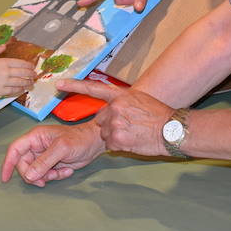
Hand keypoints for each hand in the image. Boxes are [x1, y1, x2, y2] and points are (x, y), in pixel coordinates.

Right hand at [0, 45, 35, 96]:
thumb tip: (4, 46)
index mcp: (3, 62)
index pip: (21, 63)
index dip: (29, 65)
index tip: (32, 67)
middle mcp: (6, 72)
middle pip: (24, 73)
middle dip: (31, 74)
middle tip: (35, 75)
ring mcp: (5, 82)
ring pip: (21, 82)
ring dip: (28, 83)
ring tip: (31, 83)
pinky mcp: (2, 91)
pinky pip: (14, 90)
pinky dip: (20, 90)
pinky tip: (22, 89)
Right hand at [1, 121, 104, 186]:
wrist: (95, 143)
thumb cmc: (79, 139)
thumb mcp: (61, 149)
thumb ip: (44, 162)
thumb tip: (29, 175)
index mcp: (35, 137)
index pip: (15, 150)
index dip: (8, 164)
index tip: (5, 178)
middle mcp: (37, 146)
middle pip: (25, 165)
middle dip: (35, 174)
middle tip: (46, 179)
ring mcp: (44, 156)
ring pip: (36, 172)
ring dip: (47, 176)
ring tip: (60, 172)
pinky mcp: (53, 164)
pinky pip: (47, 175)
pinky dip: (56, 176)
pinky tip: (67, 170)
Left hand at [57, 80, 173, 156]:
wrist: (172, 130)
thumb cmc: (160, 116)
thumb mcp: (140, 100)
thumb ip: (123, 103)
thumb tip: (112, 109)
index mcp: (120, 95)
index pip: (93, 88)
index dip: (74, 86)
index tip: (58, 84)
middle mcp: (115, 107)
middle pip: (101, 120)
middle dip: (110, 125)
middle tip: (129, 127)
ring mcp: (115, 123)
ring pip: (105, 134)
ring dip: (115, 136)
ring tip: (133, 134)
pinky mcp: (117, 139)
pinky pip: (110, 144)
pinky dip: (119, 146)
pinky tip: (133, 141)